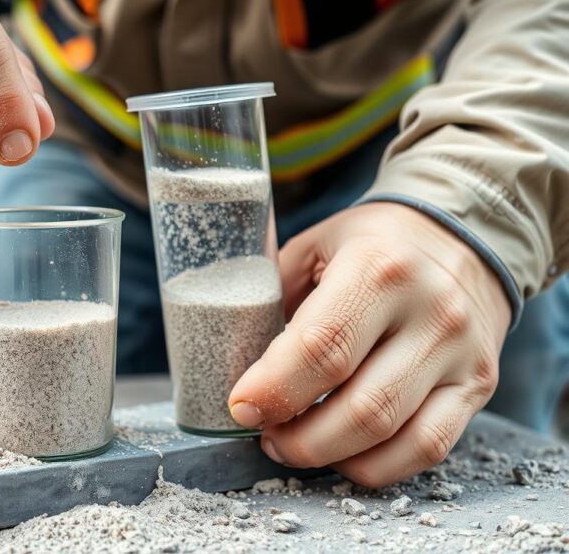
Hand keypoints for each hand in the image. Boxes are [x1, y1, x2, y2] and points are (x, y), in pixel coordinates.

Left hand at [228, 202, 510, 486]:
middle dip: (298, 436)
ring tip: (292, 444)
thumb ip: (273, 296)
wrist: (463, 237)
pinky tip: (341, 453)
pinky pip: (427, 448)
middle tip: (263, 432)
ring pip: (394, 435)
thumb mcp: (315, 248)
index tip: (240, 407)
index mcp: (379, 267)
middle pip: (360, 404)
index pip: (323, 346)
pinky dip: (375, 465)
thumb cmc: (371, 246)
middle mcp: (431, 311)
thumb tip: (225, 356)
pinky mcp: (478, 386)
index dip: (275, 389)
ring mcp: (461, 353)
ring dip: (329, 455)